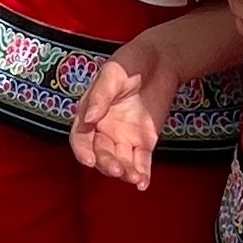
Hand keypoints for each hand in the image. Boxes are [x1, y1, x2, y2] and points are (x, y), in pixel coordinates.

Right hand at [70, 36, 175, 190]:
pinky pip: (141, 161)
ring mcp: (124, 137)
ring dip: (124, 172)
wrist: (162, 59)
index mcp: (91, 113)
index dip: (82, 151)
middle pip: (100, 153)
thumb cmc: (131, 62)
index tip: (89, 161)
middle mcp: (104, 129)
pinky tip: (143, 183)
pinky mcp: (144, 141)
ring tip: (134, 178)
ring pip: (120, 161)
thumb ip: (101, 95)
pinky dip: (142, 173)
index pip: (80, 137)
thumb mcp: (113, 73)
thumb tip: (88, 118)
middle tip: (118, 170)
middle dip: (107, 164)